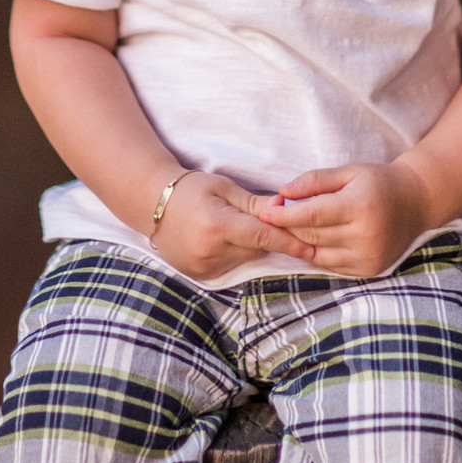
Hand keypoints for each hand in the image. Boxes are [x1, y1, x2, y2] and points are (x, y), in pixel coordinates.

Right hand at [151, 171, 316, 280]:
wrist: (151, 203)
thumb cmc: (191, 188)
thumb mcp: (223, 187)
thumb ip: (254, 202)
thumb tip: (283, 209)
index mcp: (217, 226)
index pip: (263, 237)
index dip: (288, 241)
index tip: (310, 247)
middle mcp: (210, 251)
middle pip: (256, 249)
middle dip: (264, 236)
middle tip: (259, 218)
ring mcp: (202, 267)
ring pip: (244, 259)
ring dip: (247, 246)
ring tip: (231, 225)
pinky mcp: (199, 275)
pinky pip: (229, 266)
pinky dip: (233, 254)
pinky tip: (219, 238)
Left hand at [255, 161, 432, 276]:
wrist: (415, 202)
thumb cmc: (378, 182)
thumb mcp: (349, 172)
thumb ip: (316, 180)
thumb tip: (283, 191)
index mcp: (359, 206)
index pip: (311, 215)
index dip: (284, 216)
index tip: (263, 212)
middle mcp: (365, 235)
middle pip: (312, 235)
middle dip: (288, 227)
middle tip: (272, 217)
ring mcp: (368, 256)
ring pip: (318, 254)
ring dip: (300, 242)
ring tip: (291, 228)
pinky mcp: (369, 270)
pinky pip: (331, 265)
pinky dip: (318, 254)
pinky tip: (313, 240)